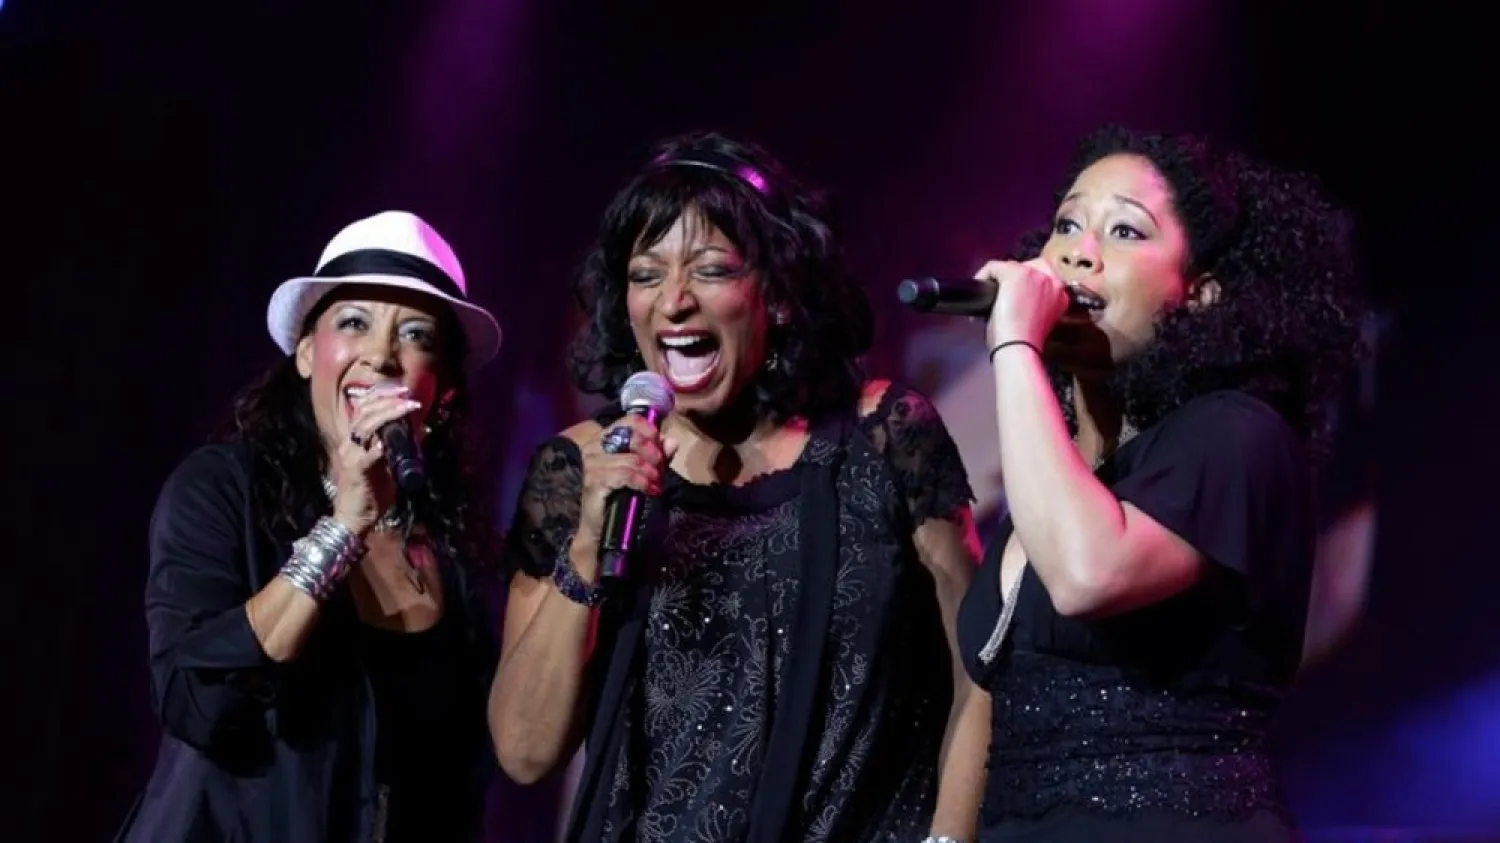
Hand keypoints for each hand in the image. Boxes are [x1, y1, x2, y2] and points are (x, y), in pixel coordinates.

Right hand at [331, 383, 422, 535]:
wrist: (356, 518)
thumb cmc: (373, 492)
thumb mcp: (390, 465)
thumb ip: (403, 447)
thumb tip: (423, 430)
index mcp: (356, 440)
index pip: (363, 408)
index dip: (381, 395)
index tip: (403, 390)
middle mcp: (350, 444)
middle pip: (365, 412)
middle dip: (388, 401)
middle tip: (409, 398)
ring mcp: (351, 456)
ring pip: (364, 427)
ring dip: (387, 415)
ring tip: (406, 409)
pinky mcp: (355, 471)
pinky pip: (366, 456)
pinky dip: (377, 447)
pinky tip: (386, 442)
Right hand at [573, 414, 677, 555]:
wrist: (602, 528)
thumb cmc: (621, 497)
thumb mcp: (644, 473)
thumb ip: (658, 457)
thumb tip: (672, 441)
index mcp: (604, 439)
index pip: (629, 420)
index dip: (650, 431)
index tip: (660, 447)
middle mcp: (594, 446)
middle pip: (632, 437)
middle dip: (654, 455)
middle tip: (660, 471)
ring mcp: (592, 463)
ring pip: (632, 459)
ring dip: (651, 473)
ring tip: (657, 484)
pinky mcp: (594, 481)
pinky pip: (625, 475)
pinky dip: (643, 482)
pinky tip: (651, 490)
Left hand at [975, 258, 1069, 350]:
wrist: (1019, 347)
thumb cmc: (1024, 344)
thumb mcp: (1038, 322)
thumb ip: (1033, 305)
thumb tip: (1014, 298)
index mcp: (1061, 294)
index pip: (1041, 276)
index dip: (1023, 285)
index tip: (1012, 299)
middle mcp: (1052, 280)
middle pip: (1026, 267)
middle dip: (1010, 280)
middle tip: (998, 299)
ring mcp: (1034, 274)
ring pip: (1009, 266)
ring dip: (998, 281)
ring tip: (990, 300)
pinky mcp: (1015, 273)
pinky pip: (993, 267)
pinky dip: (982, 278)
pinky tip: (980, 296)